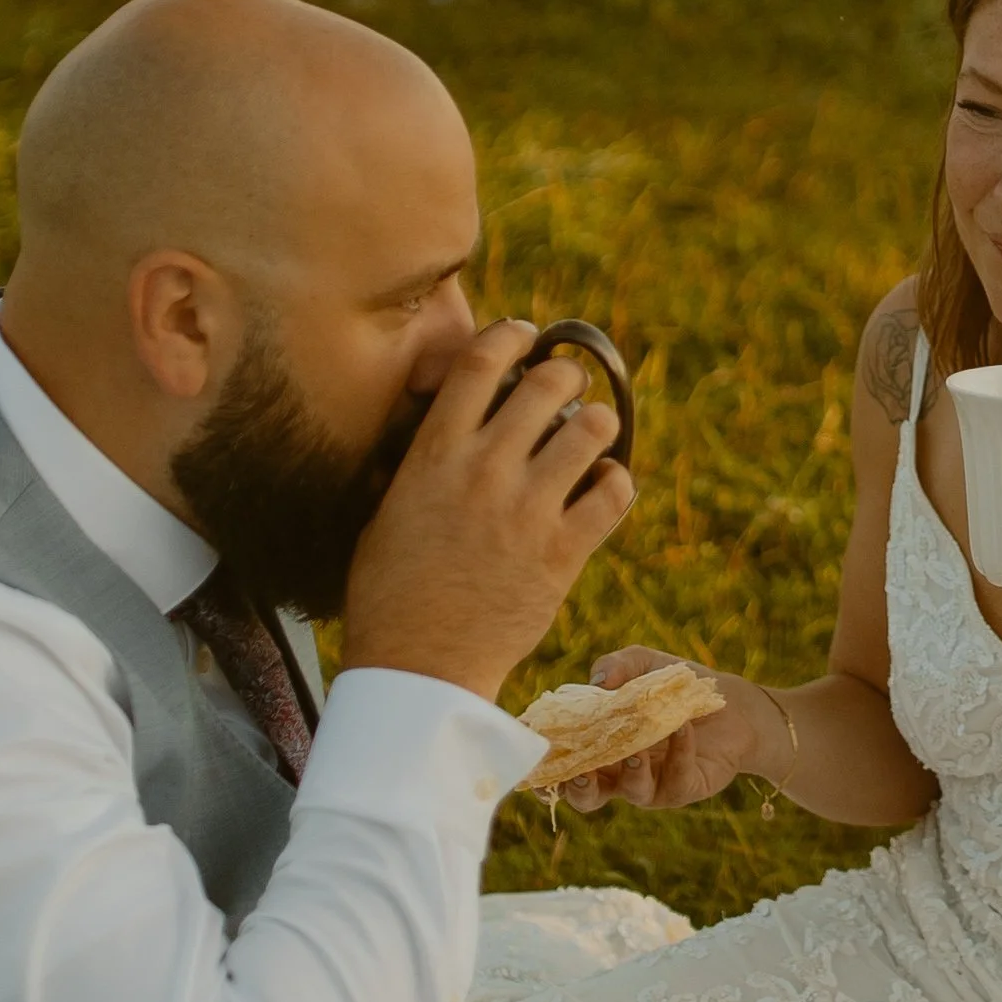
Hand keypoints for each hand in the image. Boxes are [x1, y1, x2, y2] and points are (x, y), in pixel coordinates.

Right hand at [342, 319, 634, 701]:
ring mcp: (527, 511)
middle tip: (568, 388)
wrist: (418, 665)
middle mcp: (484, 471)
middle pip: (547, 383)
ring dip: (599, 424)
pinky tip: (604, 489)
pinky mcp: (563, 553)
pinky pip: (614, 493)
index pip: (480, 363)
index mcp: (434, 455)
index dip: (511, 337)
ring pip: (592, 429)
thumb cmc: (389, 594)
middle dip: (566, 376)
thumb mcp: (384, 513)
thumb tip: (436, 431)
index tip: (525, 336)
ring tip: (593, 436)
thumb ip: (417, 465)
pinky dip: (617, 483)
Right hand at [556, 645, 779, 813]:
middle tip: (578, 772)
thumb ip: (617, 665)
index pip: (563, 762)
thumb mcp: (644, 665)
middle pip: (586, 797)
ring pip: (631, 793)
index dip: (545, 765)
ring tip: (633, 752)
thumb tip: (599, 681)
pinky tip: (681, 729)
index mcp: (599, 747)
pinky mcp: (684, 788)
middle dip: (577, 789)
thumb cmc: (677, 687)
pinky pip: (675, 778)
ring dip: (629, 774)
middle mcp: (620, 772)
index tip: (534, 754)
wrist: (732, 705)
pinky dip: (677, 752)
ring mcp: (653, 784)